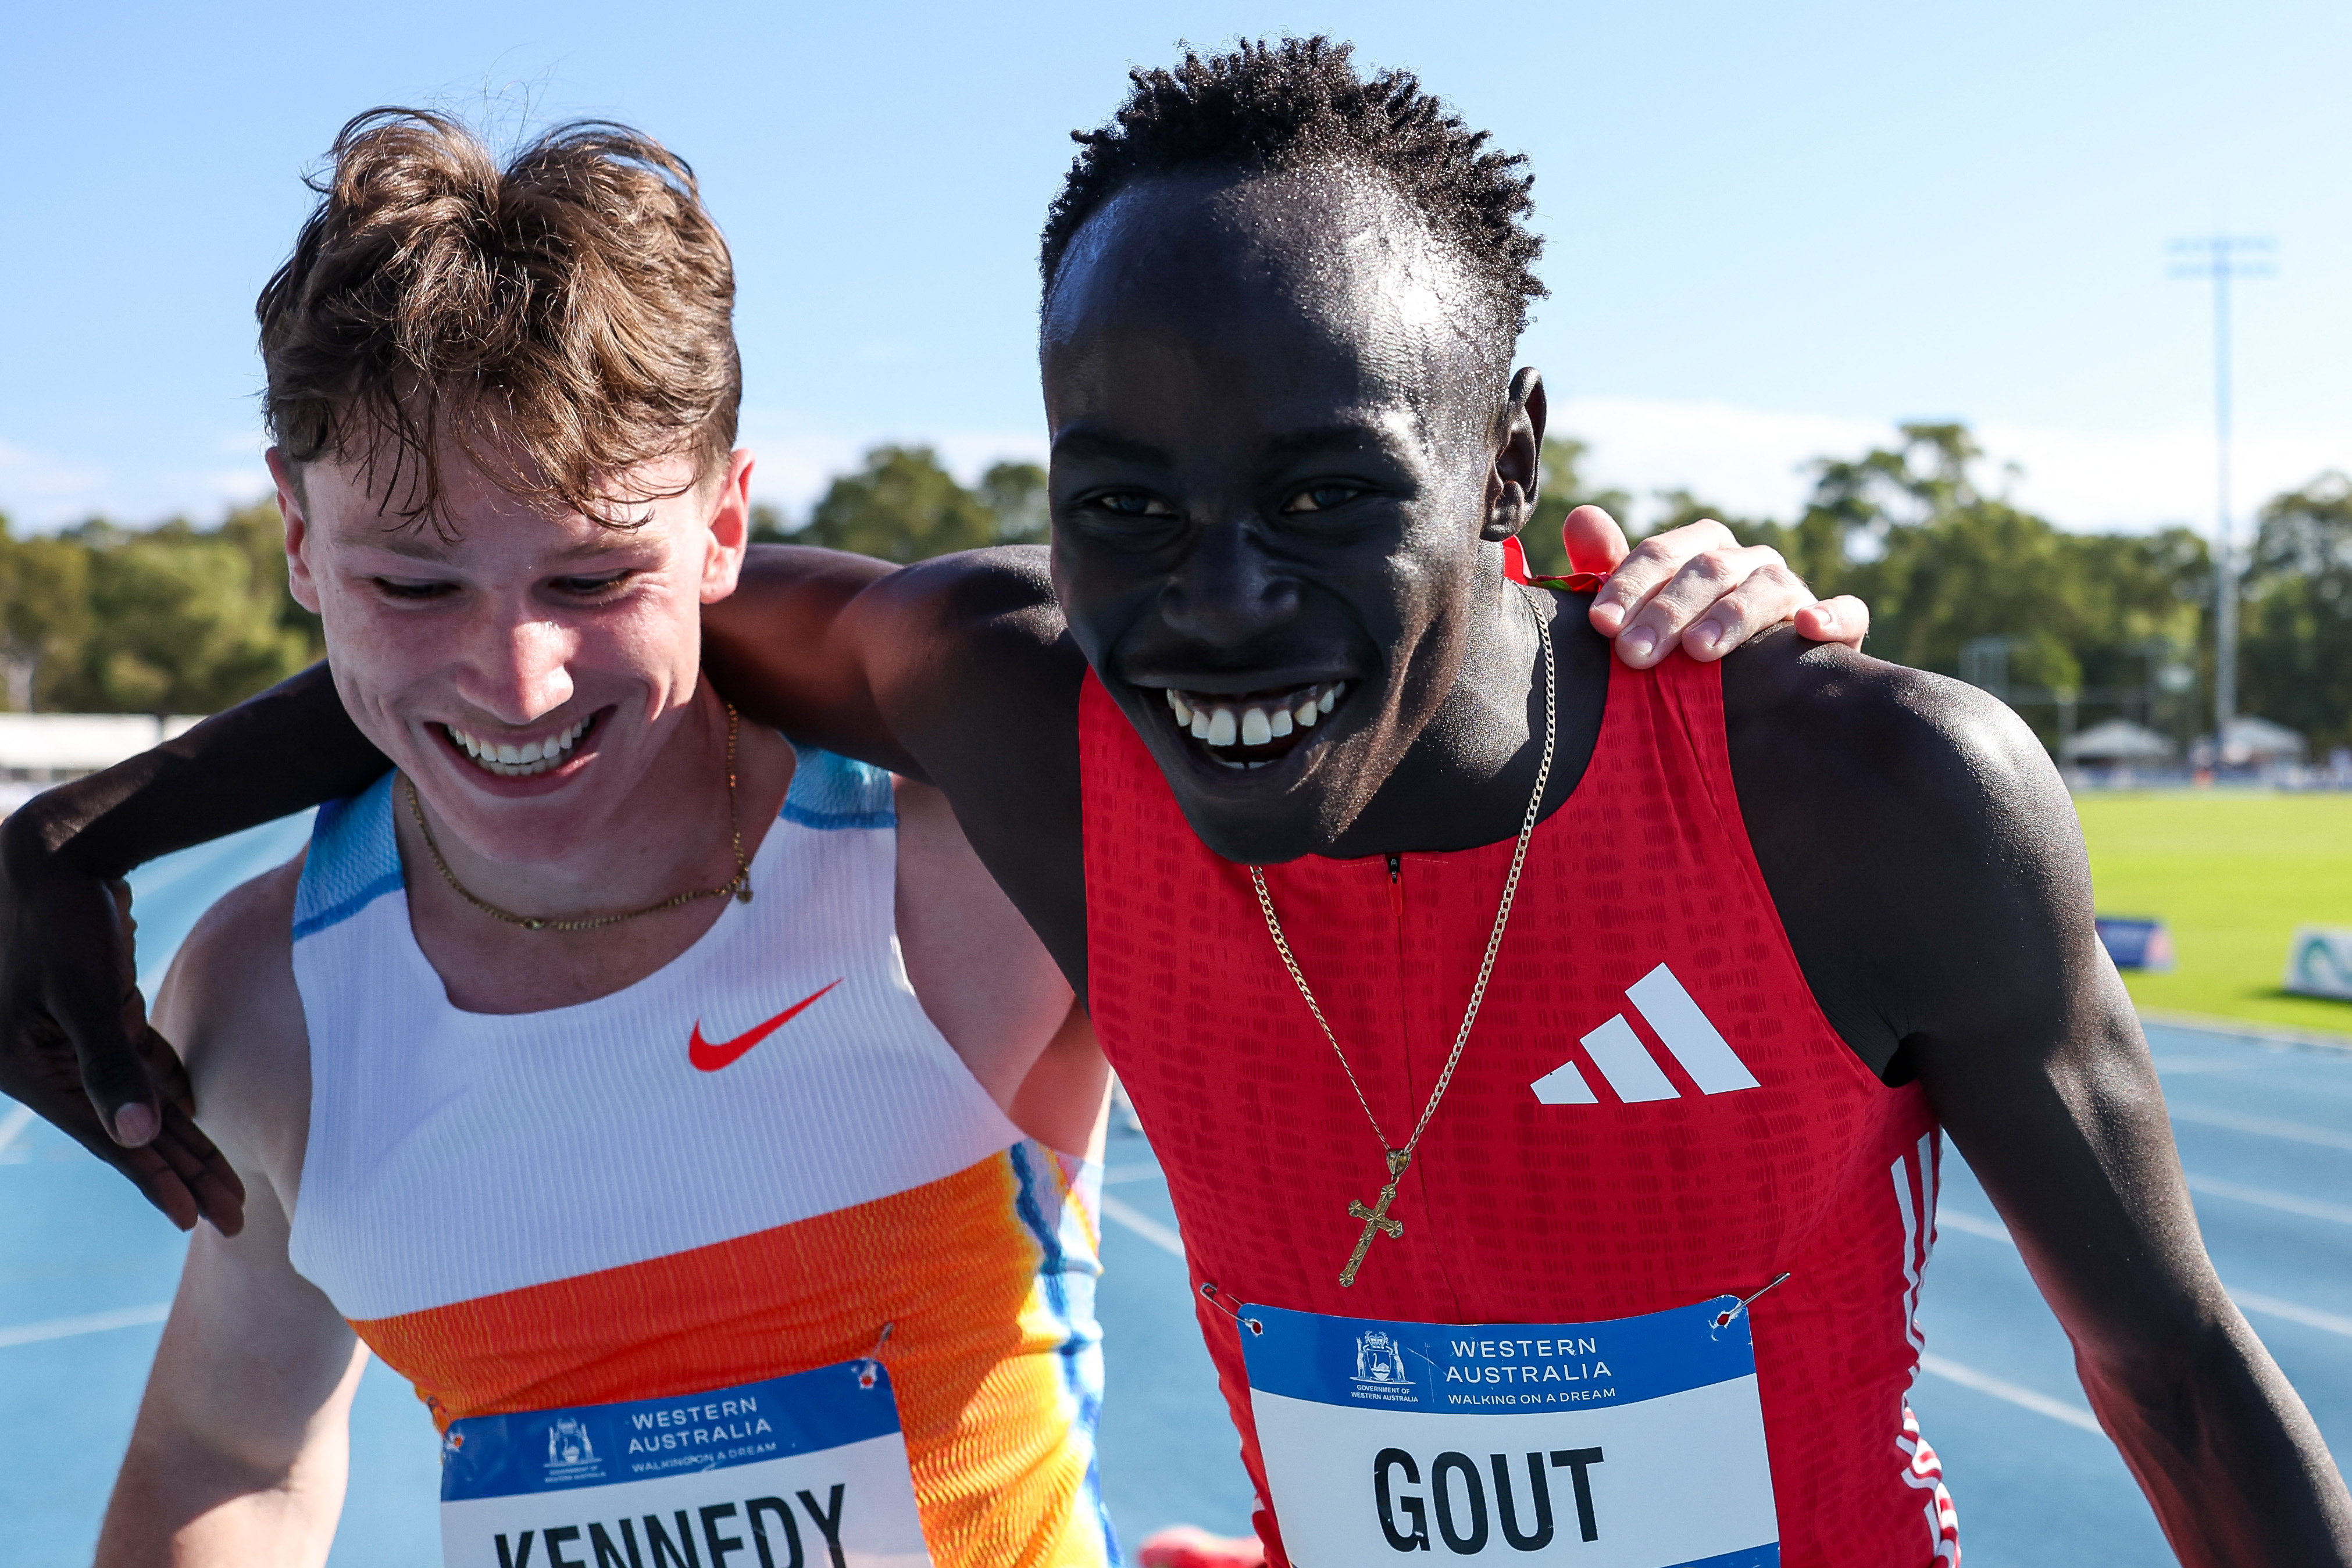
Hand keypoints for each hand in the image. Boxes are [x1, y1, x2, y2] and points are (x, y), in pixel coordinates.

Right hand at [0, 812, 245, 1233]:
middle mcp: (40, 1063)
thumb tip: (137, 1134)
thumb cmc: (61, 914)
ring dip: (181, 1138)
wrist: (52, 848)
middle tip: (237, 1215)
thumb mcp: (85, 990)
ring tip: (226, 1181)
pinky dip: (165, 1089)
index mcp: (24, 1068)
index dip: (157, 1179)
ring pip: (135, 1101)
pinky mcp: (92, 1011)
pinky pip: (134, 1063)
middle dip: (184, 1172)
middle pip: (126, 1130)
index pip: (106, 1139)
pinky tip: (192, 1115)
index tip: (199, 1220)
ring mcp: (65, 1038)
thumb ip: (110, 1064)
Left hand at [1566, 505, 1869, 666]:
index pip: (1661, 554)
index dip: (1629, 585)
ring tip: (1700, 651)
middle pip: (1708, 570)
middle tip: (1634, 655)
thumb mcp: (1644, 611)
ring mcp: (1793, 591)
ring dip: (1733, 616)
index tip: (1600, 624)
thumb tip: (1580, 517)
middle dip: (1668, 611)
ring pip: (1766, 587)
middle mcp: (1747, 563)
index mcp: (1700, 553)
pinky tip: (1807, 628)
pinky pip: (1845, 612)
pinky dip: (1831, 616)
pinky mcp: (1837, 626)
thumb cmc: (1683, 645)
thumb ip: (1610, 570)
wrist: (1756, 694)